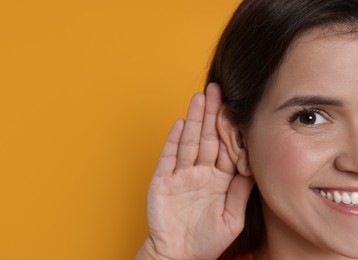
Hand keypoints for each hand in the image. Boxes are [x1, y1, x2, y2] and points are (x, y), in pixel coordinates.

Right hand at [137, 83, 253, 259]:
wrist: (179, 255)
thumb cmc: (206, 241)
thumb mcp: (232, 219)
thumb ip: (241, 192)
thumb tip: (253, 167)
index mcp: (219, 180)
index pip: (226, 149)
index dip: (230, 129)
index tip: (236, 108)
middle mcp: (200, 173)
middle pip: (207, 139)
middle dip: (212, 114)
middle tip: (216, 90)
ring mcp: (180, 175)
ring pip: (189, 142)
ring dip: (194, 120)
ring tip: (199, 98)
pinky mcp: (162, 181)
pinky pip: (169, 157)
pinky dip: (174, 140)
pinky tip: (180, 124)